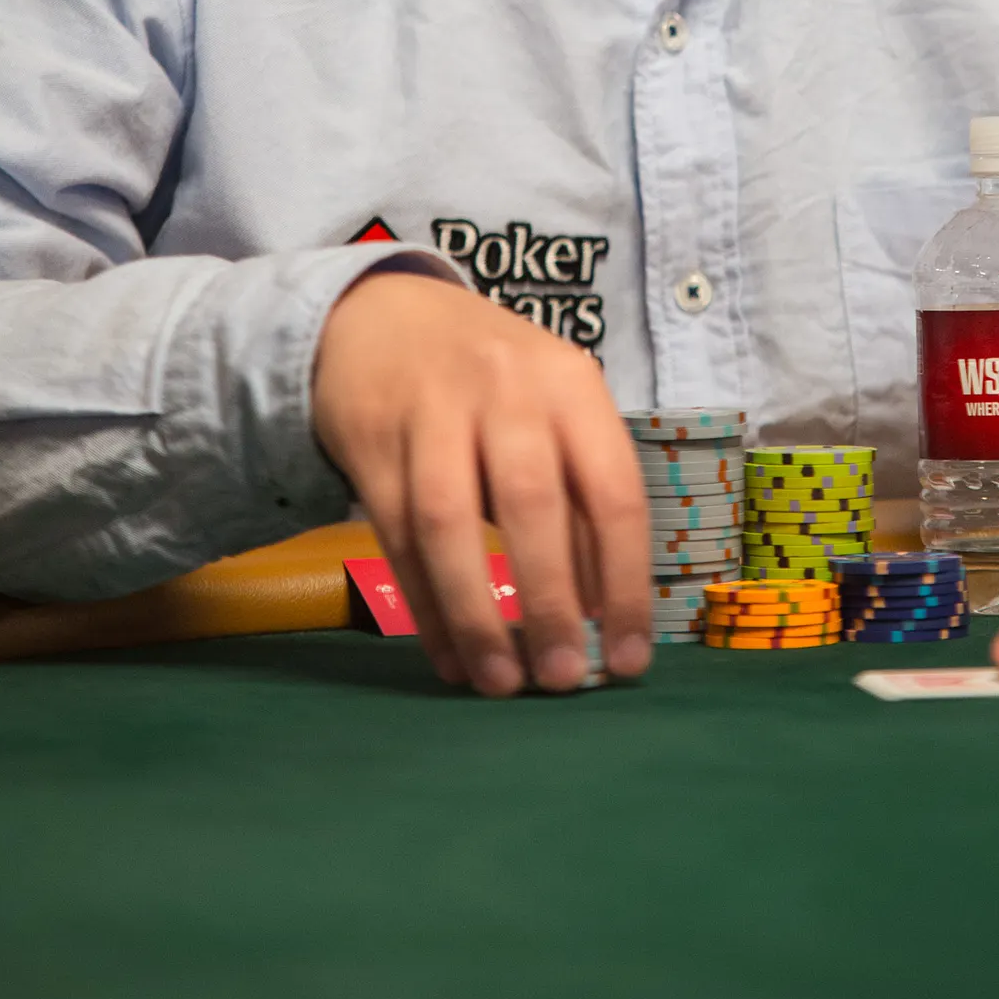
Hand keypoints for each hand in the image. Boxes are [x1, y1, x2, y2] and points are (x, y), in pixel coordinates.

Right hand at [313, 271, 651, 696]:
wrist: (382, 315)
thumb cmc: (492, 377)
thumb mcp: (553, 408)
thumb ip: (580, 496)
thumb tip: (604, 611)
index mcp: (571, 384)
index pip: (612, 491)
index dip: (625, 583)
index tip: (627, 660)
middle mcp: (506, 389)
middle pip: (529, 504)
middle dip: (549, 601)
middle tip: (560, 679)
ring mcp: (432, 411)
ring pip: (449, 523)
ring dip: (476, 614)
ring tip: (500, 683)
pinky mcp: (371, 441)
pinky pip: (395, 536)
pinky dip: (425, 605)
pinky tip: (449, 657)